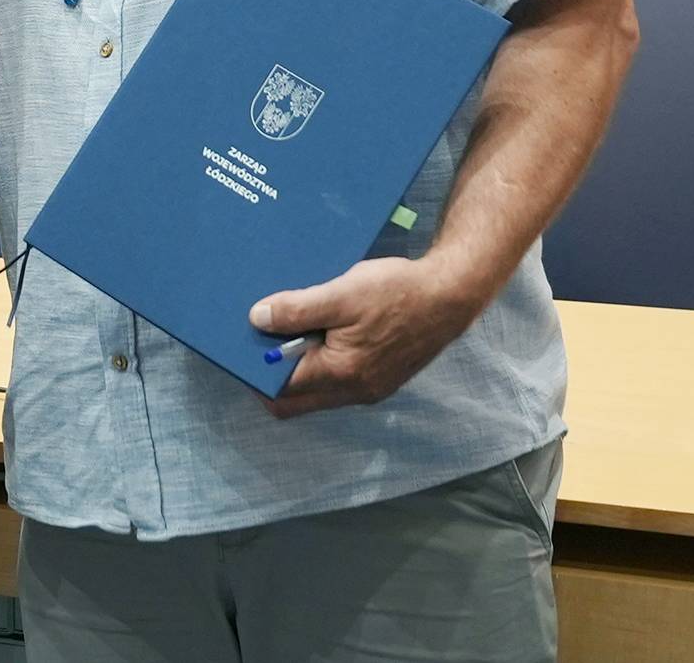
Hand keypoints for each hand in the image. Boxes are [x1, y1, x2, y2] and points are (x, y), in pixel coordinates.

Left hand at [249, 256, 482, 418]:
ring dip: (299, 367)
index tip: (241, 348)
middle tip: (261, 340)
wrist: (451, 295)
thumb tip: (256, 319)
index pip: (280, 392)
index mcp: (341, 375)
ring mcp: (369, 388)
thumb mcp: (341, 293)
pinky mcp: (380, 378)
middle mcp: (354, 392)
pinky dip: (322, 362)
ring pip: (318, 391)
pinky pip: (338, 380)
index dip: (255, 372)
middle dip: (273, 375)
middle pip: (296, 400)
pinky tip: (322, 329)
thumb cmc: (398, 292)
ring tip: (291, 329)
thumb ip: (297, 309)